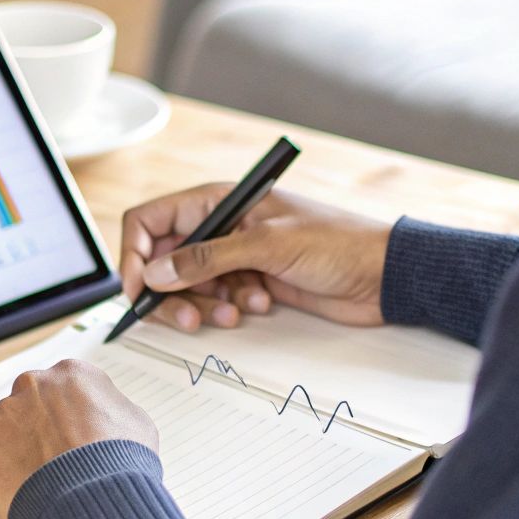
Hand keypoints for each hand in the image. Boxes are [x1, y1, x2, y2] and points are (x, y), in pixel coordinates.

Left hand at [0, 359, 157, 518]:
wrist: (95, 500)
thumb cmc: (121, 462)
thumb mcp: (135, 420)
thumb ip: (109, 407)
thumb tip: (101, 414)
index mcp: (68, 374)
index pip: (62, 386)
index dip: (70, 412)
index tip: (73, 430)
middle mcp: (30, 388)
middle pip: (29, 403)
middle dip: (39, 426)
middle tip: (56, 456)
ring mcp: (2, 422)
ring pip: (5, 432)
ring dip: (19, 451)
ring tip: (44, 479)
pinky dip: (5, 479)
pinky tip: (28, 492)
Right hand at [120, 185, 393, 330]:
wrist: (382, 274)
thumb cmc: (336, 243)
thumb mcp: (267, 246)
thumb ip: (206, 259)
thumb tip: (156, 272)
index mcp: (218, 201)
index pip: (152, 220)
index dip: (136, 254)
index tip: (139, 289)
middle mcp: (220, 226)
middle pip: (164, 259)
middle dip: (171, 291)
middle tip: (188, 317)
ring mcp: (235, 256)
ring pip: (189, 285)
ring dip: (204, 303)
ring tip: (235, 311)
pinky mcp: (250, 282)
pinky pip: (217, 298)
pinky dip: (228, 307)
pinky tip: (259, 305)